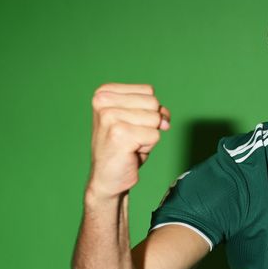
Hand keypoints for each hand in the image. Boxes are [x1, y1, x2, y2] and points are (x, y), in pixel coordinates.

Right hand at [87, 83, 169, 199]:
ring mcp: (109, 117)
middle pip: (153, 103)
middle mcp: (103, 101)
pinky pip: (154, 136)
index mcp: (104, 92)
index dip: (148, 110)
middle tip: (131, 136)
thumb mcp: (138, 119)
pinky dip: (148, 146)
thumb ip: (153, 109)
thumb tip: (164, 119)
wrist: (108, 177)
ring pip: (155, 119)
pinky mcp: (119, 134)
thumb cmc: (124, 146)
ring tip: (130, 143)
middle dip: (150, 123)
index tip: (130, 123)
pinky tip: (130, 152)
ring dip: (149, 135)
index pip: (148, 91)